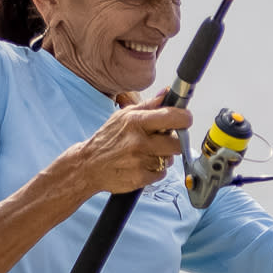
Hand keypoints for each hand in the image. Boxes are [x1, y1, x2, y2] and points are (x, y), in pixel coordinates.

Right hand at [69, 99, 192, 195]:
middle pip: (178, 143)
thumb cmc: (107, 139)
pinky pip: (161, 173)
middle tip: (163, 140)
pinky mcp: (140, 178)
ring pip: (170, 159)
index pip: (175, 118)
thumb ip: (149, 105)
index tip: (184, 120)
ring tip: (146, 153)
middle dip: (174, 141)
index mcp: (136, 122)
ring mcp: (140, 161)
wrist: (88, 165)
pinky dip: (155, 170)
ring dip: (163, 157)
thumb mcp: (123, 116)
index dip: (185, 119)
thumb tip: (168, 94)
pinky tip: (141, 165)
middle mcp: (139, 141)